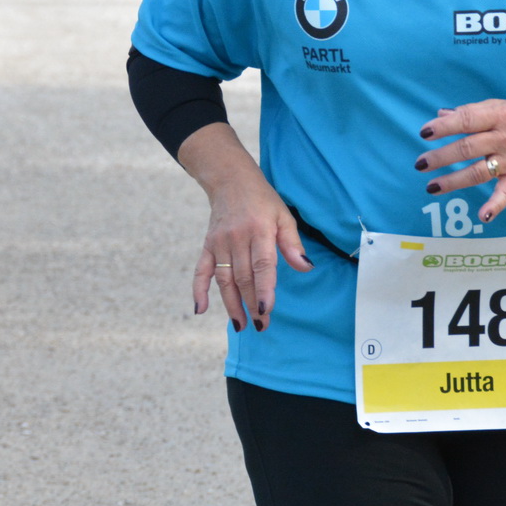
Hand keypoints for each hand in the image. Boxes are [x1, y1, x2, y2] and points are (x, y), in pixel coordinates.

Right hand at [194, 172, 312, 333]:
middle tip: (261, 325)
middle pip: (244, 277)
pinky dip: (199, 290)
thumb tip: (306, 267)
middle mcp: (237, 238)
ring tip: (240, 325)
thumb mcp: (284, 216)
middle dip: (251, 304)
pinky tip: (200, 309)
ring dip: (231, 304)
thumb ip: (292, 244)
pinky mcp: (207, 245)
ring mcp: (219, 242)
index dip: (263, 289)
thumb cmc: (262, 200)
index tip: (265, 309)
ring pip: (224, 279)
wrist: (231, 180)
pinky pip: (201, 270)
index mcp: (259, 230)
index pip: (262, 265)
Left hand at [416, 101, 505, 222]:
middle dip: (441, 157)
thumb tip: (440, 115)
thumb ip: (470, 112)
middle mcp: (504, 137)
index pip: (467, 120)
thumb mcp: (498, 106)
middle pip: (468, 148)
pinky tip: (483, 215)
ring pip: (479, 171)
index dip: (444, 127)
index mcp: (497, 115)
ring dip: (454, 181)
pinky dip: (496, 205)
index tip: (424, 133)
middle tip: (420, 163)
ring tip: (431, 186)